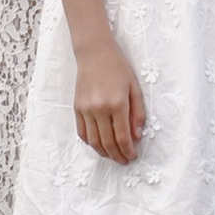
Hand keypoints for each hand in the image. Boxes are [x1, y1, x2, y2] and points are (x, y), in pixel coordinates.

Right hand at [72, 33, 144, 162]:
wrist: (95, 53)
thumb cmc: (118, 68)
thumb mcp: (134, 88)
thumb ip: (138, 113)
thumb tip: (137, 136)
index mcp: (117, 104)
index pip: (123, 136)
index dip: (128, 151)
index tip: (132, 157)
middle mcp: (99, 109)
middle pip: (108, 142)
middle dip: (117, 155)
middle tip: (124, 161)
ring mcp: (86, 109)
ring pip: (94, 141)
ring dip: (104, 153)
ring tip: (113, 156)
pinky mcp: (77, 108)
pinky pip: (82, 132)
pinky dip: (90, 143)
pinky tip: (99, 145)